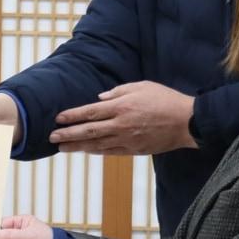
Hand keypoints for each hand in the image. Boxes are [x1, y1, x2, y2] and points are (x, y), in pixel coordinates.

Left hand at [49, 81, 195, 155]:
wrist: (186, 122)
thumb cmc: (165, 100)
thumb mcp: (141, 86)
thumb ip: (118, 91)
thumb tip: (99, 98)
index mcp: (121, 106)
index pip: (90, 112)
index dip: (72, 116)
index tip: (58, 119)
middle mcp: (121, 125)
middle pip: (88, 131)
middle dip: (67, 134)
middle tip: (52, 138)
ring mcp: (127, 140)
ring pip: (96, 145)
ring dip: (77, 146)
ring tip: (62, 148)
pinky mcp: (134, 150)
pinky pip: (110, 152)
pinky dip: (95, 151)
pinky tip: (85, 150)